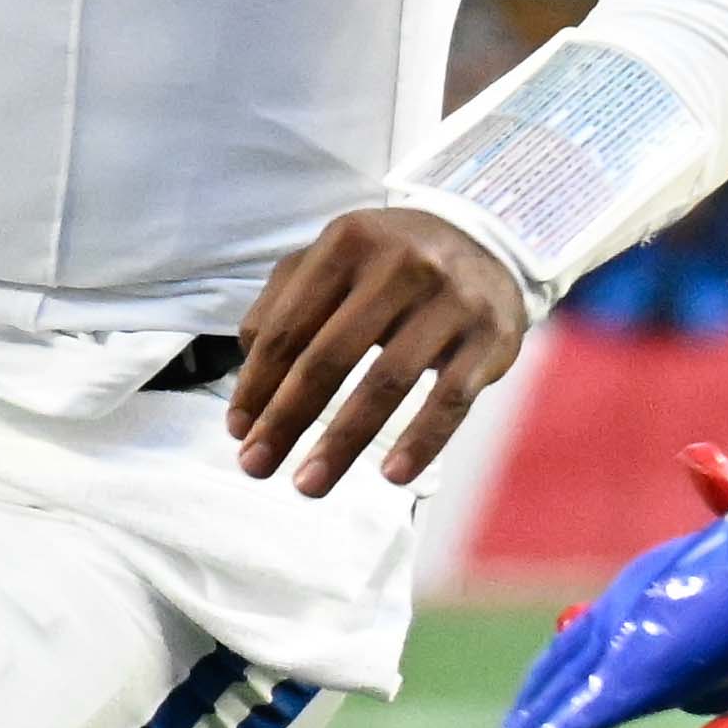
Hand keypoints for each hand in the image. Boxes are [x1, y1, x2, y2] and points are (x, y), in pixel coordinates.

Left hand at [228, 203, 529, 495]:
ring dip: (343, 442)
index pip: (288, 327)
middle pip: (329, 356)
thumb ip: (282, 302)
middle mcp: (399, 264)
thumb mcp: (334, 259)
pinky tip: (391, 475)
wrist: (488, 243)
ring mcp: (450, 299)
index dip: (257, 384)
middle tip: (257, 466)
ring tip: (310, 484)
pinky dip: (420, 441)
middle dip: (286, 419)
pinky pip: (451, 399)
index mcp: (347, 243)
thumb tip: (246, 367)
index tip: (238, 432)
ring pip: (386, 382)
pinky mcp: (490, 335)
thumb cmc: (390, 264)